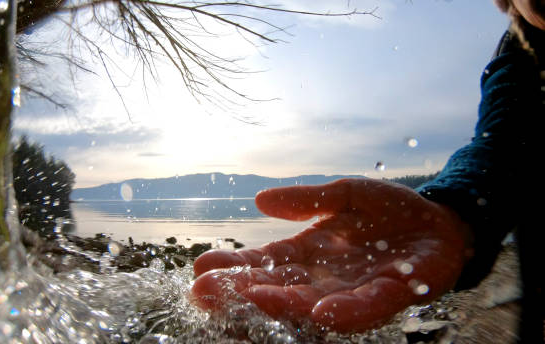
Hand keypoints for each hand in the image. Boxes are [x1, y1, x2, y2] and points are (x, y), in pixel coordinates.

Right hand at [190, 178, 471, 332]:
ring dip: (283, 305)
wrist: (439, 223)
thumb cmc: (387, 211)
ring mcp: (355, 289)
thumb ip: (306, 199)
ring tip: (253, 300)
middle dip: (241, 292)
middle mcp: (324, 278)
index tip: (200, 266)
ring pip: (314, 304)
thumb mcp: (344, 193)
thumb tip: (259, 199)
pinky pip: (367, 307)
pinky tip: (321, 311)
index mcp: (308, 252)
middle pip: (277, 289)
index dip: (233, 266)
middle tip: (204, 293)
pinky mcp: (393, 294)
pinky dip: (346, 312)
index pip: (263, 263)